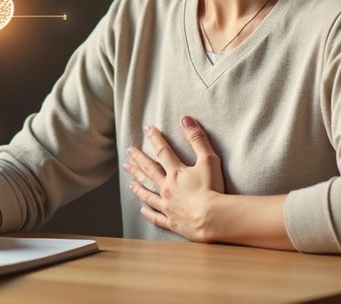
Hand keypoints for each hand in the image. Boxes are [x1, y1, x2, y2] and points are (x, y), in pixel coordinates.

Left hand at [124, 115, 225, 241]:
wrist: (211, 218)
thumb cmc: (212, 189)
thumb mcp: (208, 160)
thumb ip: (197, 139)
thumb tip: (185, 119)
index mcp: (176, 172)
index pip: (162, 151)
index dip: (155, 138)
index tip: (146, 129)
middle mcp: (167, 187)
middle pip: (149, 171)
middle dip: (138, 160)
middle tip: (128, 153)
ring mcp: (167, 205)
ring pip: (148, 194)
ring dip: (138, 186)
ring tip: (129, 181)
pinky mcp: (171, 221)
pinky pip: (156, 217)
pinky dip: (148, 213)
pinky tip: (142, 210)